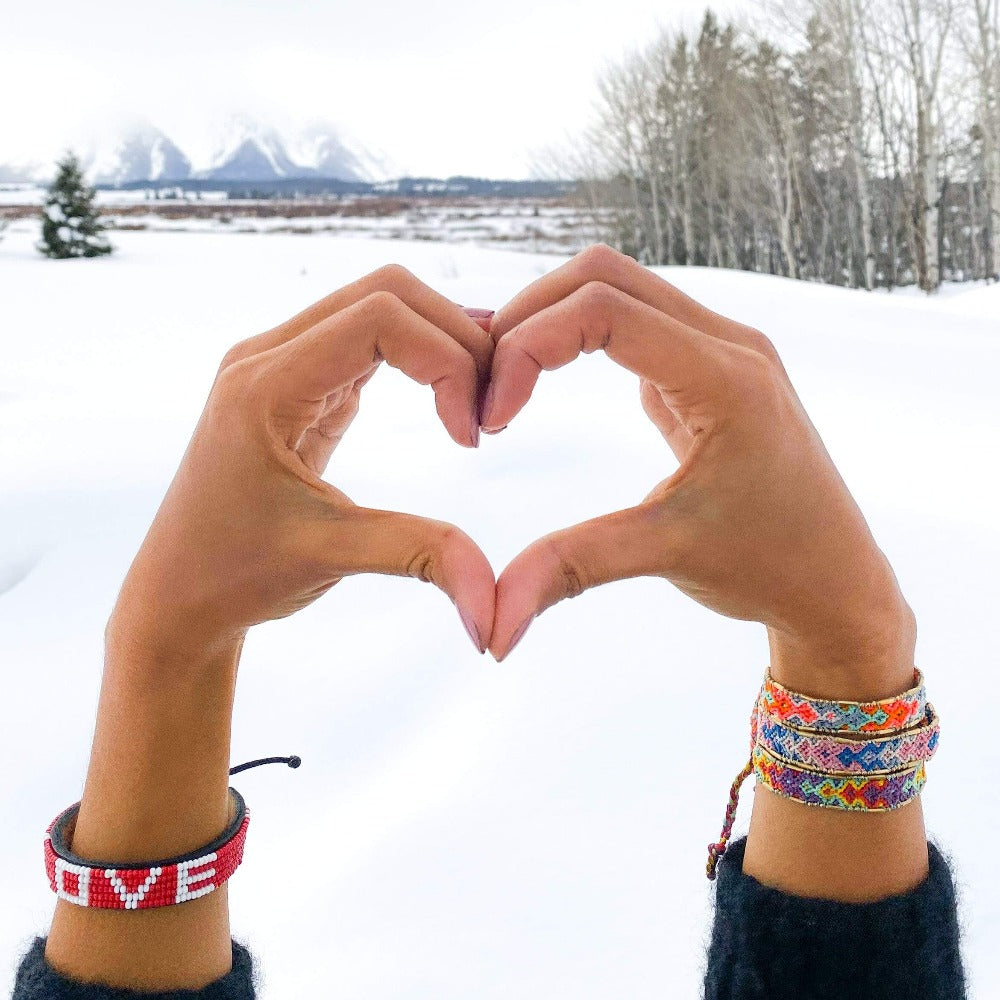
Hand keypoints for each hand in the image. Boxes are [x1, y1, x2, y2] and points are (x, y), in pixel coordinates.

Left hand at [112, 265, 497, 658]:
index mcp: (265, 385)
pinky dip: (419, 359)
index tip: (470, 435)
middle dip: (455, 338)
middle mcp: (268, 356)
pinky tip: (450, 400)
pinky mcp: (299, 385)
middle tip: (489, 409)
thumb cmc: (235, 574)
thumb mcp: (332, 556)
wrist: (178, 591)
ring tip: (475, 406)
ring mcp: (280, 364)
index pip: (380, 316)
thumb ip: (420, 555)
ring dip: (440, 345)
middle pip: (386, 292)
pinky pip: (368, 342)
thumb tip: (491, 604)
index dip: (446, 360)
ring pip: (381, 307)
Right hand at [482, 245, 914, 692]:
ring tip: (505, 385)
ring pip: (618, 288)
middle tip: (484, 388)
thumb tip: (491, 632)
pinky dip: (577, 338)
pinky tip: (544, 383)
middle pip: (603, 275)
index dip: (527, 348)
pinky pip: (635, 321)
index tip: (493, 417)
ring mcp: (723, 350)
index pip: (603, 310)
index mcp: (726, 377)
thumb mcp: (663, 556)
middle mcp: (729, 344)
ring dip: (551, 322)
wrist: (838, 581)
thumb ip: (569, 570)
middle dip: (527, 319)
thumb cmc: (770, 567)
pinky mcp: (709, 369)